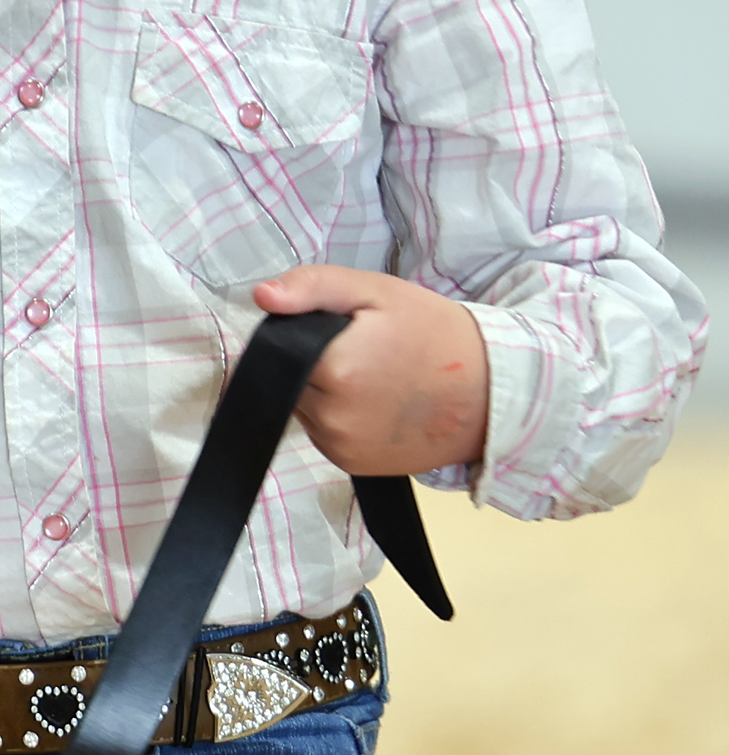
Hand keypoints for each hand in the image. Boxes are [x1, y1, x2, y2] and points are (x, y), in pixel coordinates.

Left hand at [251, 264, 489, 476]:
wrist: (492, 391)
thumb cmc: (435, 333)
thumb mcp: (376, 291)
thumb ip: (313, 287)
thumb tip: (262, 296)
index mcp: (335, 369)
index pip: (277, 347)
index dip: (299, 334)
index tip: (334, 330)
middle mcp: (333, 416)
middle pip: (287, 380)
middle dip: (309, 364)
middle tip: (359, 351)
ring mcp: (343, 446)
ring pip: (302, 408)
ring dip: (320, 392)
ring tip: (370, 376)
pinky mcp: (353, 466)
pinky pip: (322, 433)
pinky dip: (335, 417)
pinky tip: (372, 402)